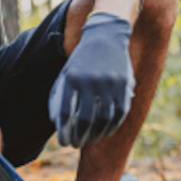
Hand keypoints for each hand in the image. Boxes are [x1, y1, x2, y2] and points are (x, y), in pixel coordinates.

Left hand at [48, 12, 135, 147]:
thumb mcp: (66, 72)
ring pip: (103, 119)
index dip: (64, 131)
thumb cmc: (82, 60)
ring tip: (89, 140)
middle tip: (76, 144)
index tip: (64, 142)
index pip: (65, 112)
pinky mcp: (124, 84)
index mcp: (72, 78)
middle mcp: (90, 80)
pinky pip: (119, 112)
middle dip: (79, 136)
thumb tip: (56, 122)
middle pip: (84, 119)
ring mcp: (109, 83)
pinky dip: (112, 126)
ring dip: (96, 134)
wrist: (106, 36)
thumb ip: (59, 95)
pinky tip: (105, 131)